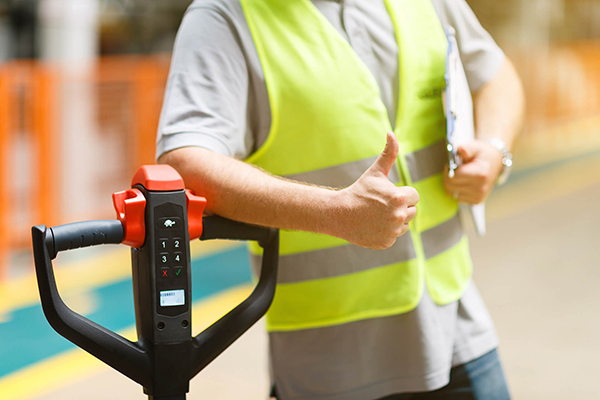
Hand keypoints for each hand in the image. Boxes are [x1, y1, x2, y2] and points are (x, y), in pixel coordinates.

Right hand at [333, 132, 418, 249]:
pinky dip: (386, 232)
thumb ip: (389, 153)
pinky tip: (373, 225)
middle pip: (411, 210)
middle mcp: (399, 216)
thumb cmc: (359, 191)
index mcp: (400, 197)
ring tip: (377, 215)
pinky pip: (394, 235)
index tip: (386, 194)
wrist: (340, 214)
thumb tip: (391, 133)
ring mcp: (393, 231)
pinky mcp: (387, 242)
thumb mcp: (375, 172)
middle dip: (399, 207)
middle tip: (380, 205)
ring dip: (394, 219)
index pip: (414, 196)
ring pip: (403, 224)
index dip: (401, 193)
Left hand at [443, 140, 502, 203]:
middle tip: (454, 169)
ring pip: (452, 193)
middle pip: (450, 187)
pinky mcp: (477, 201)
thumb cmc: (482, 154)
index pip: (452, 178)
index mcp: (480, 174)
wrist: (495, 162)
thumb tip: (460, 149)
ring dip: (452, 184)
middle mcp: (480, 188)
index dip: (448, 169)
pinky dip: (457, 190)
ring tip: (460, 175)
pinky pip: (458, 198)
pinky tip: (464, 183)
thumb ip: (466, 149)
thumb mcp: (475, 147)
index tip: (452, 164)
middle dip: (448, 177)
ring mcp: (479, 196)